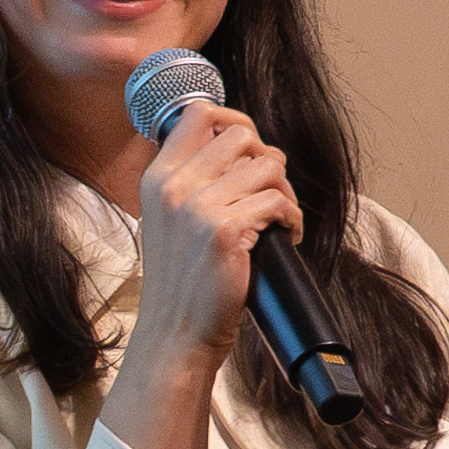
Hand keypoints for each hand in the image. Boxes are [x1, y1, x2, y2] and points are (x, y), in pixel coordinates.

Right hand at [123, 99, 301, 379]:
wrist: (175, 334)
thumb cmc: (180, 284)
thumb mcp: (167, 223)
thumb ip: (189, 184)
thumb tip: (235, 150)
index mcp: (157, 179)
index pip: (198, 114)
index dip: (233, 121)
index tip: (247, 150)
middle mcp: (175, 186)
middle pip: (242, 135)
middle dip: (265, 160)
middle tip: (266, 193)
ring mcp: (199, 207)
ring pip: (267, 164)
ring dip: (283, 190)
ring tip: (278, 217)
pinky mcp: (226, 231)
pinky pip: (277, 201)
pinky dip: (291, 218)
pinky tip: (285, 236)